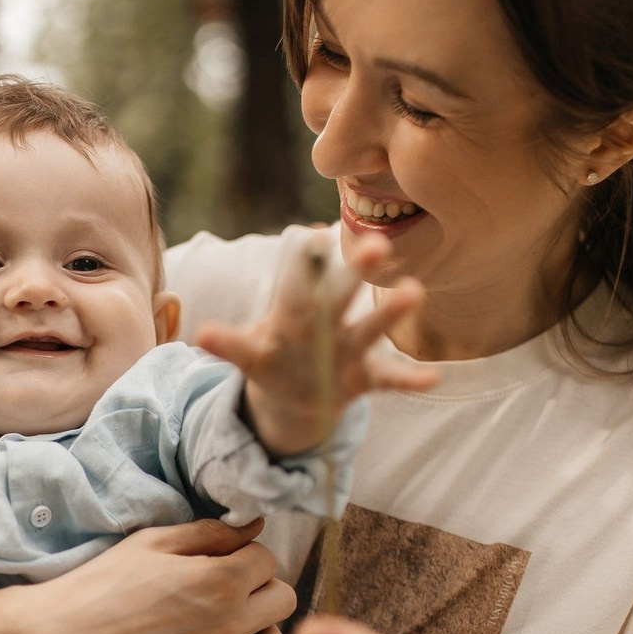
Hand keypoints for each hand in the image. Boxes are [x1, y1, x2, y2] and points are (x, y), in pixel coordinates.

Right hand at [0, 517, 295, 633]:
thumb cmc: (101, 585)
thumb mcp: (153, 543)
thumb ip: (210, 534)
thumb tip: (255, 527)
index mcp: (220, 582)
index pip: (268, 560)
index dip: (246, 555)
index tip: (223, 560)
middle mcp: (229, 626)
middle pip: (284, 602)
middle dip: (262, 590)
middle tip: (231, 591)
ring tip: (232, 628)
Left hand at [196, 233, 438, 457]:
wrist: (293, 394)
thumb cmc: (271, 361)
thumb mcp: (249, 355)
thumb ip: (230, 345)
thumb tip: (200, 335)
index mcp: (292, 314)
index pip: (297, 285)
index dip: (303, 267)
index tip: (313, 239)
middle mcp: (325, 324)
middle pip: (338, 297)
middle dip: (353, 274)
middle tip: (378, 245)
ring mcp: (348, 349)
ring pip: (369, 329)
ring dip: (389, 313)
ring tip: (414, 292)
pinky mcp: (364, 378)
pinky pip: (388, 379)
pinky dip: (409, 380)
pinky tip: (432, 379)